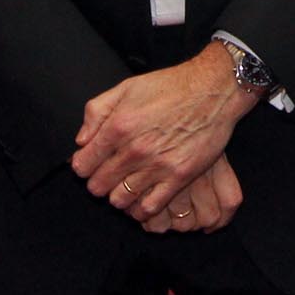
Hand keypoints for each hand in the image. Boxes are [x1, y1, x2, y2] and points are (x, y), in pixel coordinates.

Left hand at [72, 45, 260, 221]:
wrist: (214, 89)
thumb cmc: (171, 86)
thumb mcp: (127, 87)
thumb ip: (96, 112)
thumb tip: (81, 141)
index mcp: (118, 126)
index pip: (82, 165)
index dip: (85, 165)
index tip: (94, 163)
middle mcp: (135, 149)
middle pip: (98, 186)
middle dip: (100, 181)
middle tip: (111, 174)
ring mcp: (158, 165)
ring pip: (119, 200)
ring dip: (119, 195)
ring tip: (127, 184)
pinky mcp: (179, 176)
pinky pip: (149, 207)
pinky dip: (141, 208)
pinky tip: (144, 196)